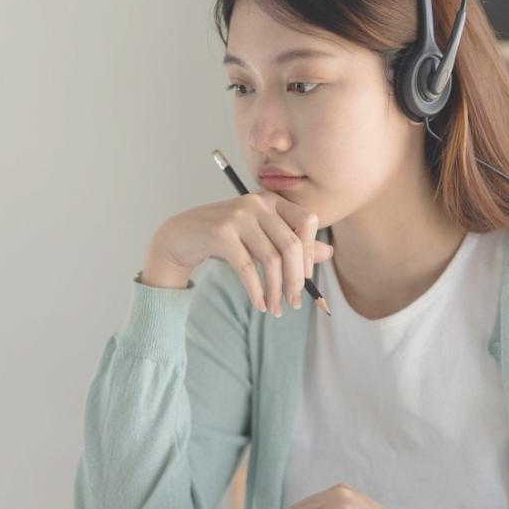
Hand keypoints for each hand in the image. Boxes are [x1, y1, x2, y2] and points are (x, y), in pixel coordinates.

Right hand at [143, 191, 333, 314]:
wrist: (181, 237)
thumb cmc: (225, 240)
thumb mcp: (260, 241)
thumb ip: (292, 245)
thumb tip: (328, 253)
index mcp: (271, 200)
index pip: (307, 221)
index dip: (309, 252)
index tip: (305, 279)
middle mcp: (257, 203)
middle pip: (291, 244)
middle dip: (295, 280)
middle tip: (294, 303)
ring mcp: (238, 216)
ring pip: (271, 259)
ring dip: (276, 290)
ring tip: (275, 309)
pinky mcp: (221, 232)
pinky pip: (247, 267)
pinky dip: (256, 290)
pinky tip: (259, 304)